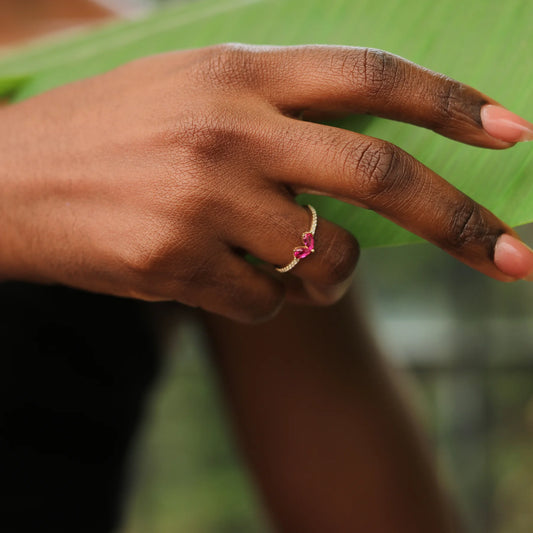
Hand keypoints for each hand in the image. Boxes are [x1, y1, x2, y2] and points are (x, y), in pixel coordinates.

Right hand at [1, 44, 531, 321]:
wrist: (9, 180)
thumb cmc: (106, 133)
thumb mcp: (192, 91)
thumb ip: (277, 111)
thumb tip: (363, 147)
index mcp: (237, 72)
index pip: (370, 78)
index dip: (450, 103)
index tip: (511, 132)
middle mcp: (230, 131)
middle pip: (379, 175)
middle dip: (458, 218)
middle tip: (513, 255)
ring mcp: (205, 201)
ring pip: (325, 263)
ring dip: (330, 278)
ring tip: (291, 266)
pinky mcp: (179, 264)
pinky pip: (265, 303)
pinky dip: (263, 301)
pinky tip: (213, 276)